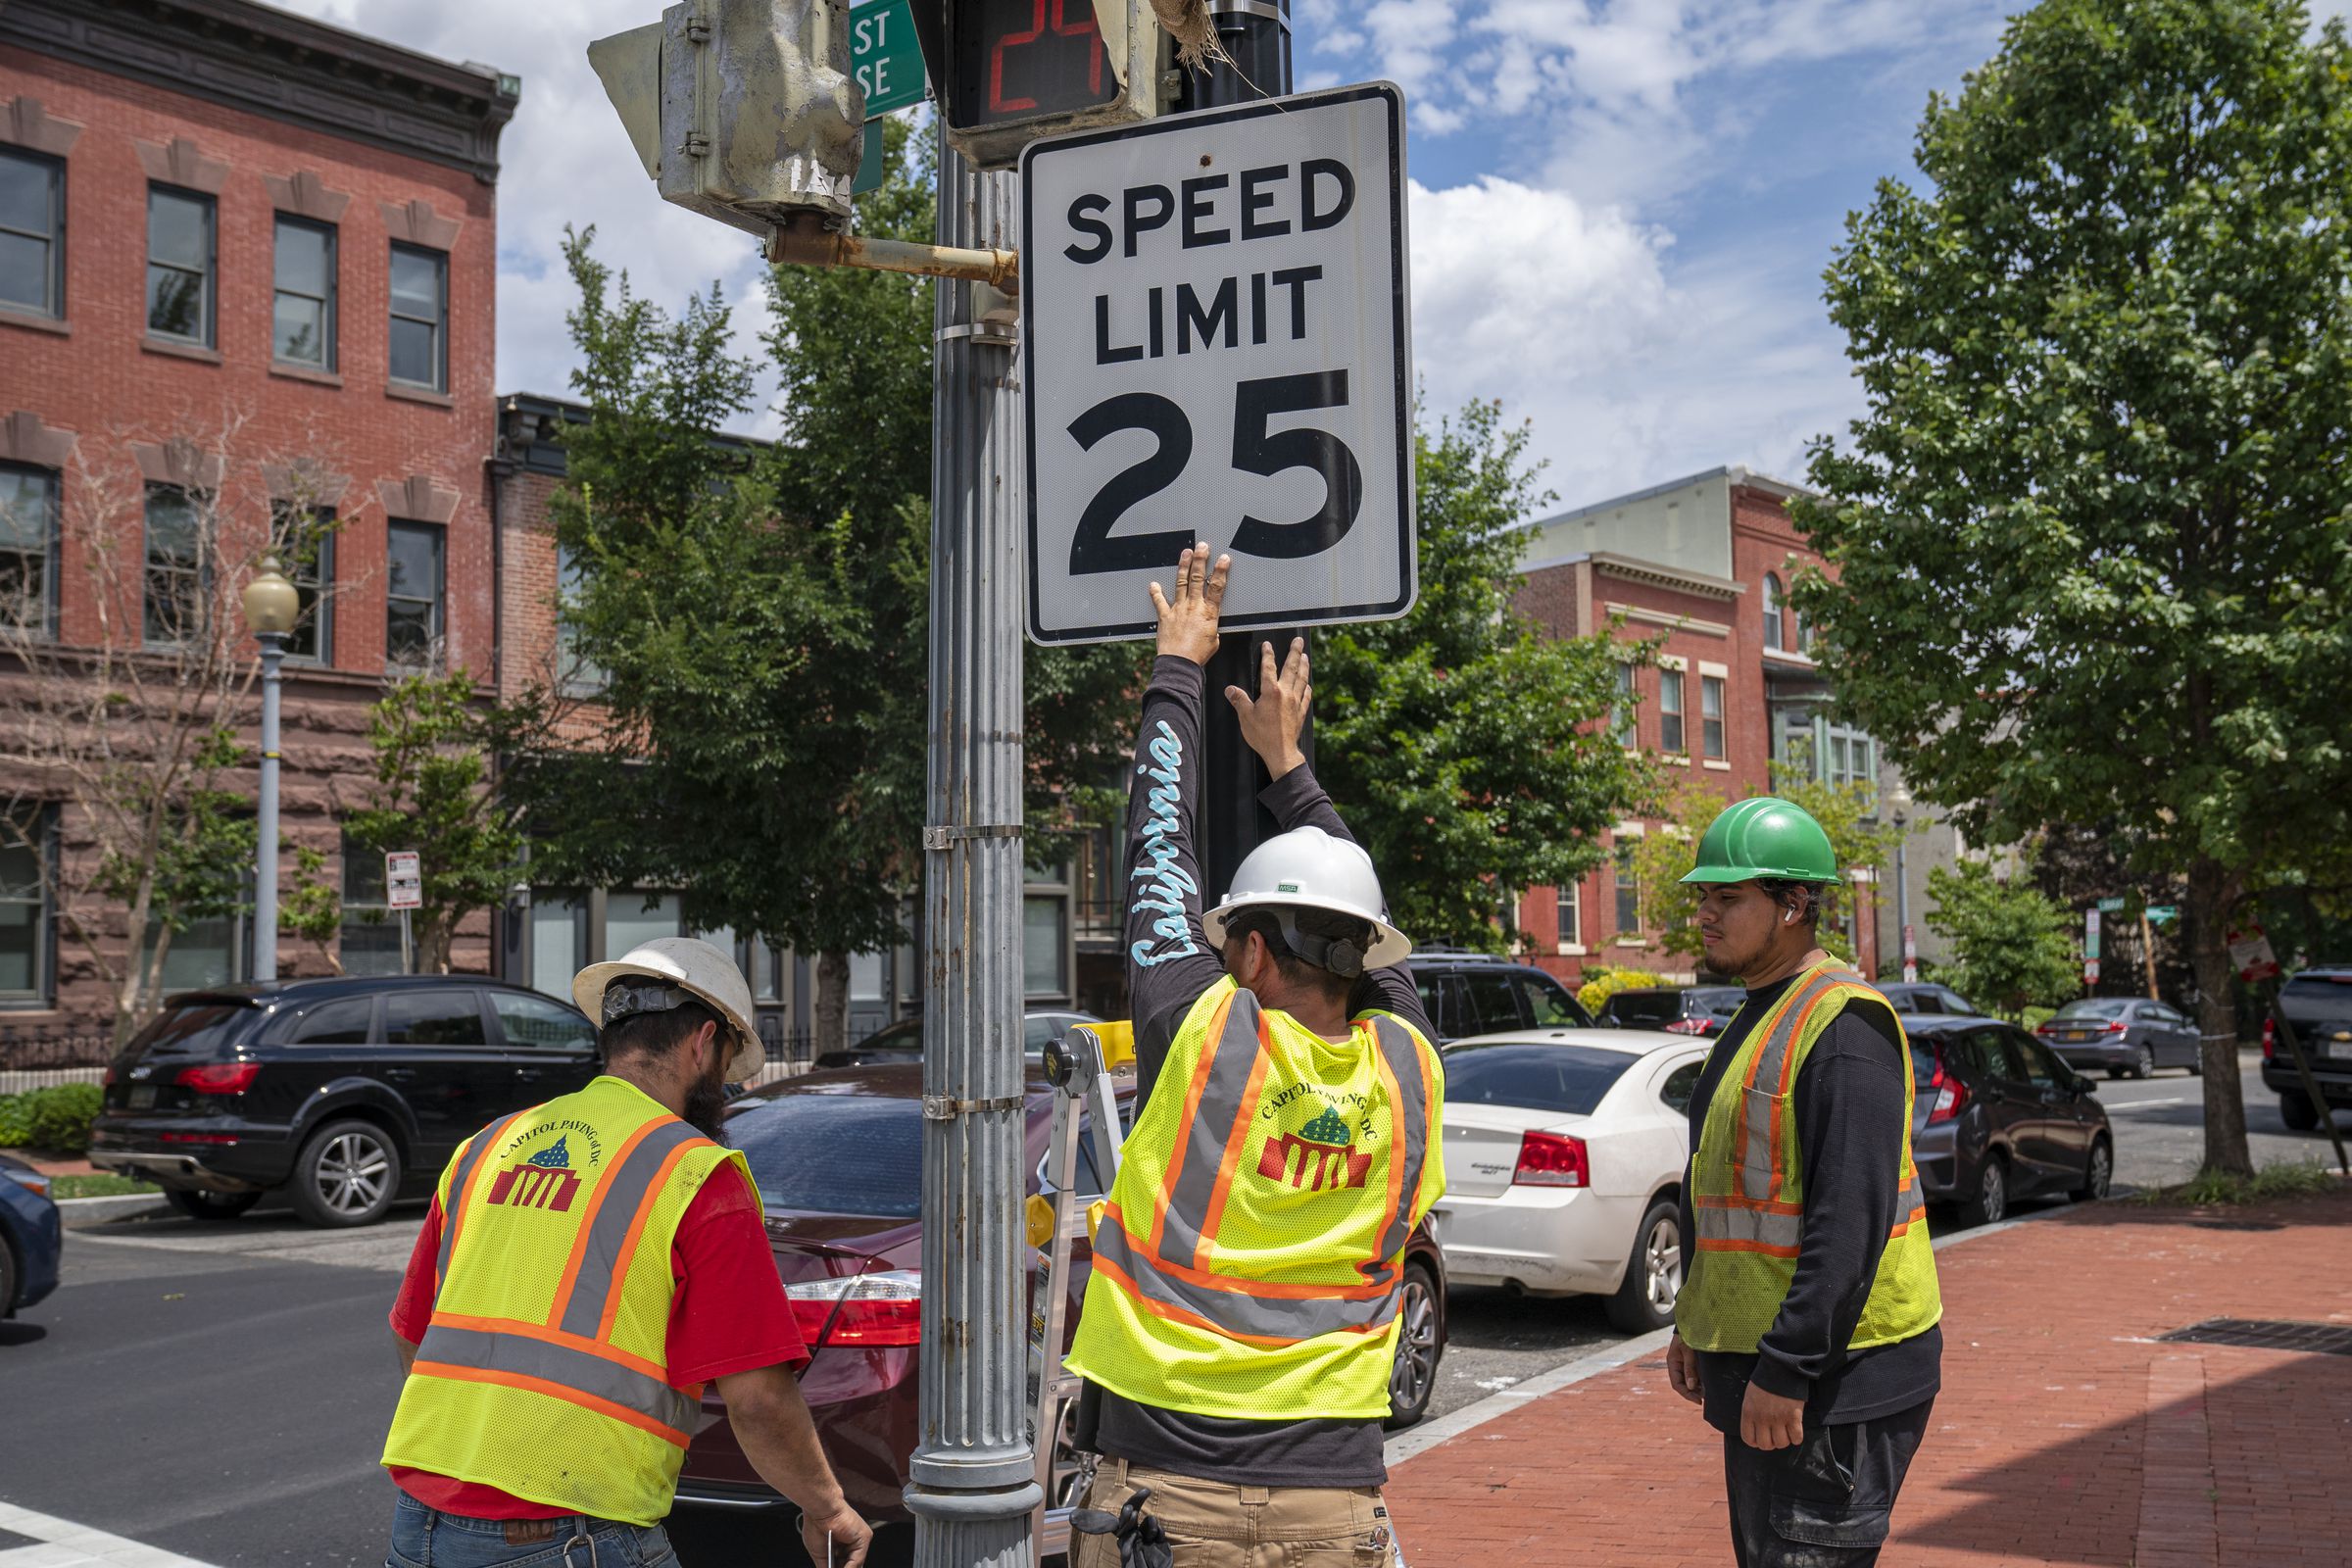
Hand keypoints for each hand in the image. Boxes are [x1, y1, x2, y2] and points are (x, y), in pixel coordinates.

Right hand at [800, 1502, 871, 1567]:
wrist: (820, 1509)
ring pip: (855, 1564)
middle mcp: (852, 1542)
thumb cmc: (816, 1524)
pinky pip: (858, 1559)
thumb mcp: (819, 1554)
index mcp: (842, 1543)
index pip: (845, 1564)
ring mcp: (859, 1540)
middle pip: (851, 1565)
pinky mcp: (863, 1538)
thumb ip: (826, 1567)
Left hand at [1149, 543, 1229, 665]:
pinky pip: (1159, 601)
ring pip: (1181, 583)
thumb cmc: (1197, 655)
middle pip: (1198, 578)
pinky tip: (1153, 584)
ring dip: (1183, 566)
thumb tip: (1209, 625)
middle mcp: (1194, 607)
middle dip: (1201, 560)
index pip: (1217, 587)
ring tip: (1186, 553)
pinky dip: (1155, 593)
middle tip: (1202, 547)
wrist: (1179, 663)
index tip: (1224, 559)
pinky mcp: (1165, 616)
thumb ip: (1211, 627)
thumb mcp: (1214, 640)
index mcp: (1209, 613)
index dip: (1221, 571)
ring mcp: (1178, 609)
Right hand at [1226, 637, 1308, 780]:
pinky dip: (1306, 687)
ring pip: (1302, 679)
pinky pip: (1306, 695)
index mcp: (1271, 692)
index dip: (1267, 654)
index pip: (1269, 667)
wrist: (1281, 752)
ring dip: (1303, 666)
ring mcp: (1296, 702)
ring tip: (1305, 656)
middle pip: (1291, 667)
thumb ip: (1239, 700)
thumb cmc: (1263, 736)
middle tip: (1298, 641)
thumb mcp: (1245, 717)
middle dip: (1294, 652)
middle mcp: (1286, 693)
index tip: (1267, 645)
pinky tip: (1307, 685)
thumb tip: (1230, 690)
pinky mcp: (1301, 712)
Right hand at [1665, 1332, 1702, 1405]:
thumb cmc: (1688, 1335)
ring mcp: (1686, 1364)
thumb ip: (1690, 1368)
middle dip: (1693, 1393)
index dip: (1687, 1394)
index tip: (1698, 1401)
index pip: (1677, 1384)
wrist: (1694, 1322)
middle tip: (1705, 1399)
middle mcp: (1678, 1365)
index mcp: (1673, 1363)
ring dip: (1698, 1388)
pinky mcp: (1694, 1362)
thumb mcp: (1688, 1351)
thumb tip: (1691, 1386)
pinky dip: (1702, 1381)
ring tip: (1708, 1393)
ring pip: (1690, 1381)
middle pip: (1683, 1385)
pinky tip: (1709, 1384)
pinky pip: (1697, 1375)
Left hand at [1738, 1379, 1806, 1451]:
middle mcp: (1762, 1418)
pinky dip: (1796, 1438)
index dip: (1756, 1442)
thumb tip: (1758, 1430)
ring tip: (1786, 1432)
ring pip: (1781, 1443)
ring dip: (1784, 1440)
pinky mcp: (1793, 1417)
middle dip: (1771, 1443)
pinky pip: (1796, 1438)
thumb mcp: (1750, 1397)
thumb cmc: (1765, 1381)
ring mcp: (1778, 1419)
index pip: (1748, 1439)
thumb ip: (1752, 1413)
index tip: (1762, 1438)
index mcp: (1748, 1412)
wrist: (1781, 1368)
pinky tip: (1795, 1430)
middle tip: (1776, 1435)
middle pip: (1765, 1445)